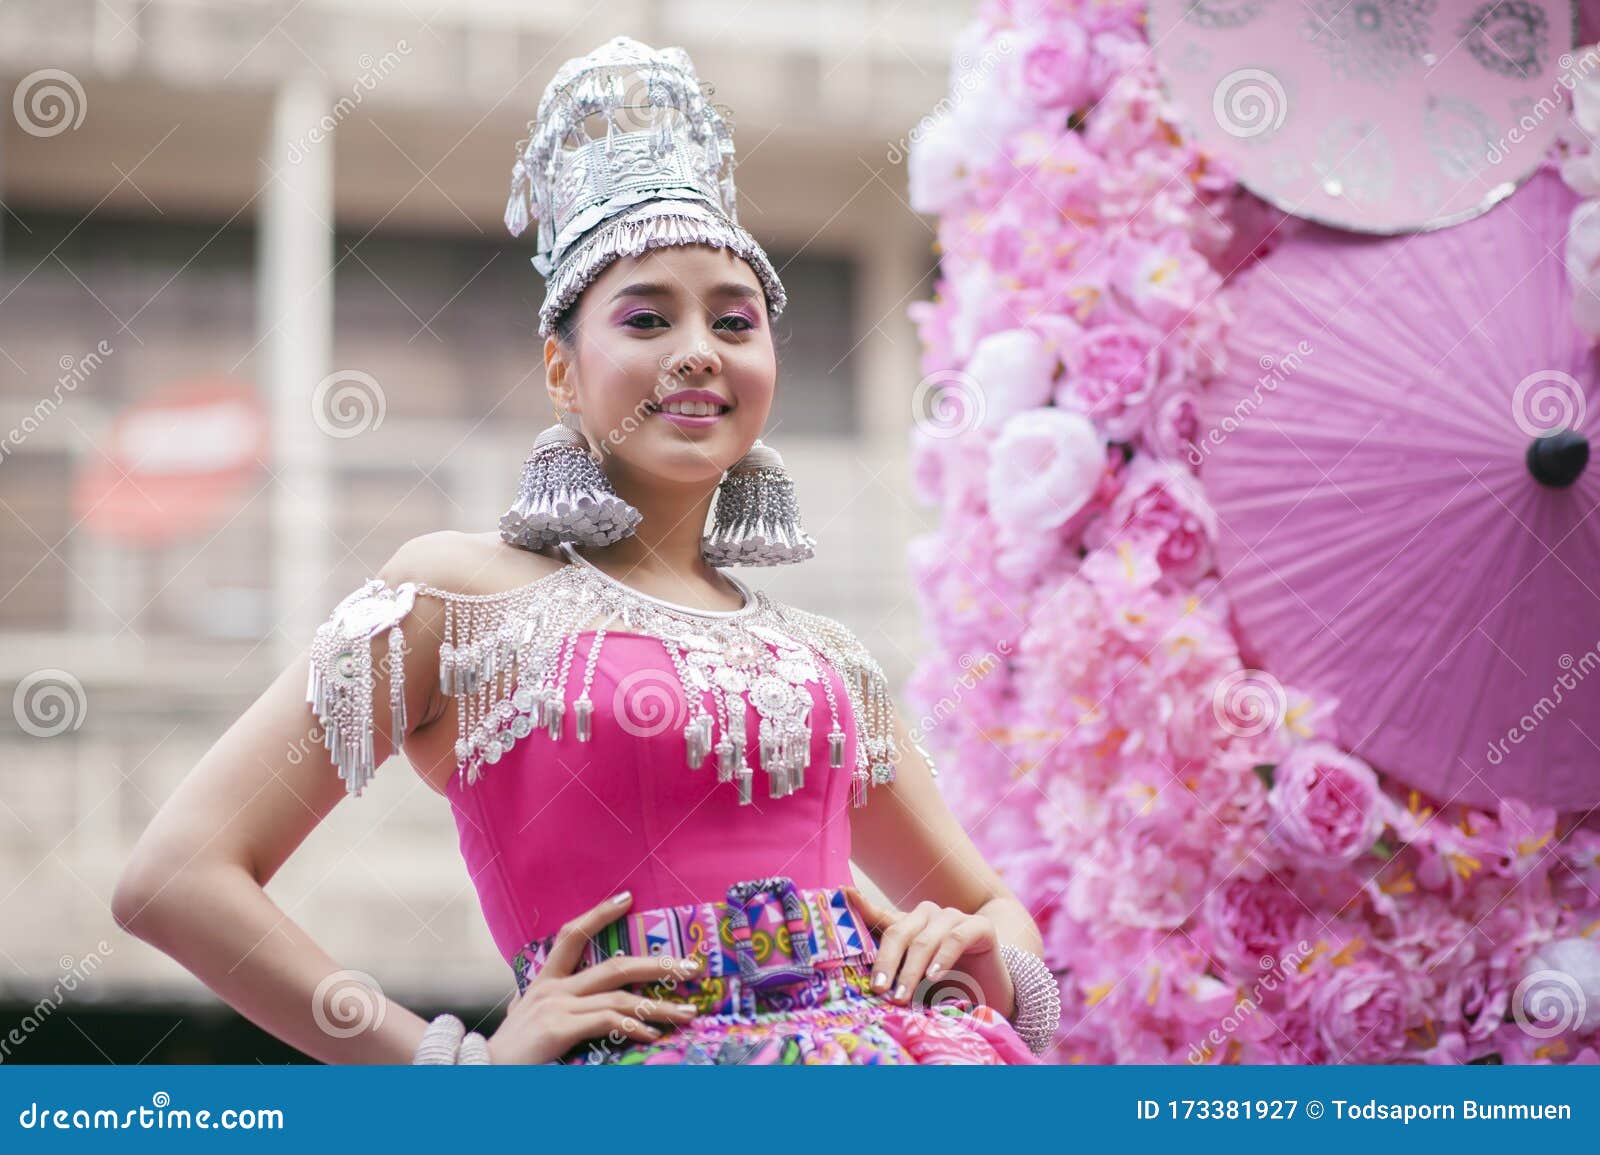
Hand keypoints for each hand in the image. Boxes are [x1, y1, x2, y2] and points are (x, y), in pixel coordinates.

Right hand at [485, 890, 703, 1063]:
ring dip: (660, 1006)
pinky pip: (607, 1020)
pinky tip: (653, 1034)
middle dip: (658, 965)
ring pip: (620, 996)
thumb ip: (548, 1005)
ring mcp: (556, 1006)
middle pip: (614, 965)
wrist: (478, 1075)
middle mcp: (552, 988)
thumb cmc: (508, 1053)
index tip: (629, 897)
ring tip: (688, 1012)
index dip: (600, 913)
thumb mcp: (526, 1019)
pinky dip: (635, 1026)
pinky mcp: (559, 1028)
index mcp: (545, 982)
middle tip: (691, 967)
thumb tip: (571, 1004)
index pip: (573, 934)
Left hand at [844, 885, 1014, 1018]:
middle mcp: (929, 916)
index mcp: (910, 926)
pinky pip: (956, 937)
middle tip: (878, 989)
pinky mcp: (980, 927)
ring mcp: (954, 917)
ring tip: (902, 996)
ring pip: (924, 939)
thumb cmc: (949, 989)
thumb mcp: (916, 984)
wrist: (994, 993)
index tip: (843, 894)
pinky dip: (942, 957)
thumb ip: (895, 976)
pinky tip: (934, 977)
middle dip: (886, 962)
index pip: (880, 916)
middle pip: (899, 932)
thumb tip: (868, 985)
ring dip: (911, 970)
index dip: (862, 906)